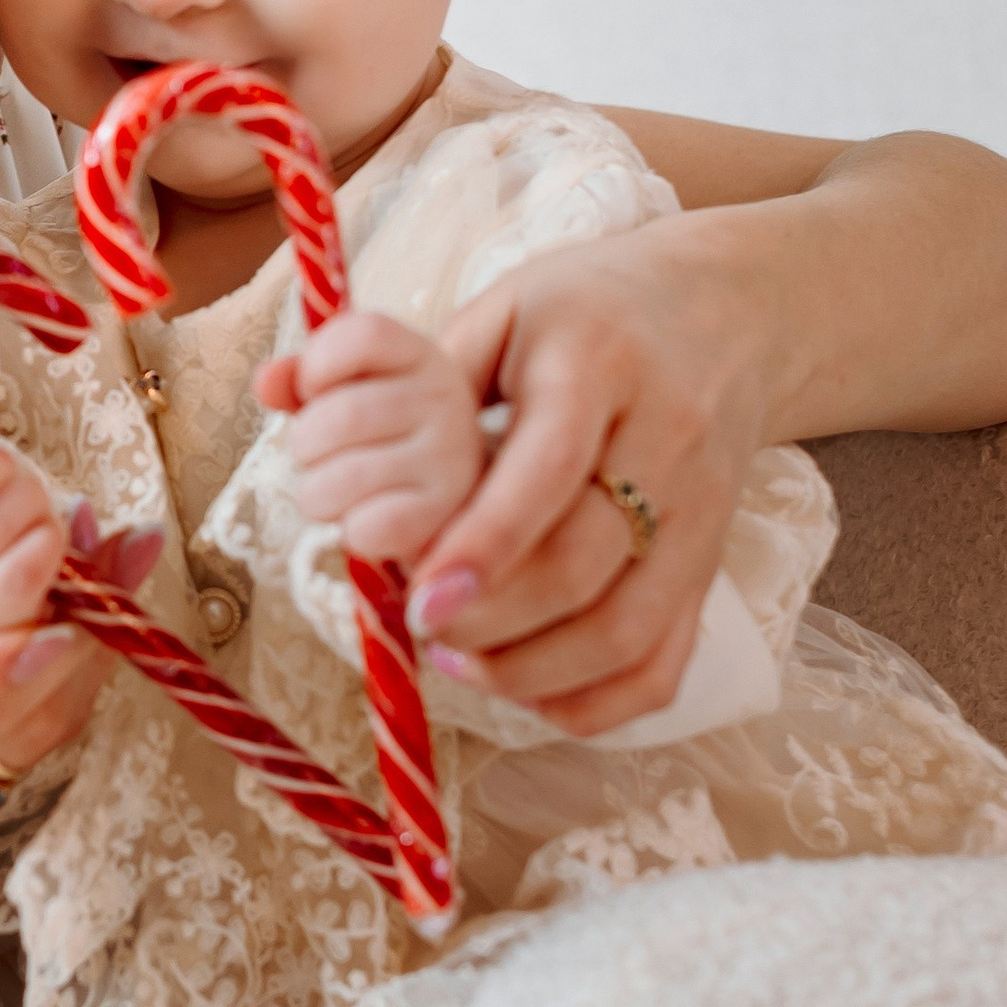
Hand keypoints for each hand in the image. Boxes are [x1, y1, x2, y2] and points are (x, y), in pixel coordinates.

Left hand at [254, 311, 486, 569]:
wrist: (447, 495)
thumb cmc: (381, 435)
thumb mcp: (345, 391)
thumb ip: (302, 379)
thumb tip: (266, 382)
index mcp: (418, 355)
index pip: (363, 335)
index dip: (318, 364)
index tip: (314, 390)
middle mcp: (445, 398)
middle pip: (341, 415)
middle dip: (307, 444)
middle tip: (318, 456)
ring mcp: (451, 456)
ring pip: (344, 478)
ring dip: (318, 494)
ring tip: (335, 491)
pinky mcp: (445, 514)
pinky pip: (368, 527)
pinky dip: (350, 531)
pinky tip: (362, 520)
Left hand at [394, 215, 771, 735]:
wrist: (732, 315)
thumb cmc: (591, 311)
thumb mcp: (503, 306)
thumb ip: (393, 359)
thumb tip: (273, 386)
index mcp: (601, 360)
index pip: (551, 464)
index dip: (484, 542)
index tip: (418, 595)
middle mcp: (667, 441)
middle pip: (585, 564)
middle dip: (489, 619)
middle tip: (418, 621)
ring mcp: (702, 513)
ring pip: (626, 630)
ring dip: (530, 669)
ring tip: (456, 658)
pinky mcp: (712, 566)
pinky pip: (662, 663)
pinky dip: (590, 700)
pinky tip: (524, 685)